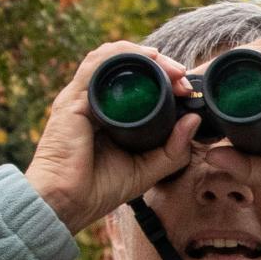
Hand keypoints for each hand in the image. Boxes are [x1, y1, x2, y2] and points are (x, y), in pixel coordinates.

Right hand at [26, 43, 199, 232]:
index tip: (185, 89)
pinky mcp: (72, 100)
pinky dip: (121, 55)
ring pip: (111, 57)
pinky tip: (144, 59)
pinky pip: (96, 64)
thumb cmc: (98, 190)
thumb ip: (172, 149)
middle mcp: (93, 101)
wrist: (66, 204)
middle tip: (182, 76)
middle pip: (125, 64)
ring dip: (143, 55)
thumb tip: (194, 120)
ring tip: (168, 67)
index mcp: (108, 114)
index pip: (135, 81)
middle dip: (158, 63)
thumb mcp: (146, 170)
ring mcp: (81, 97)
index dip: (163, 77)